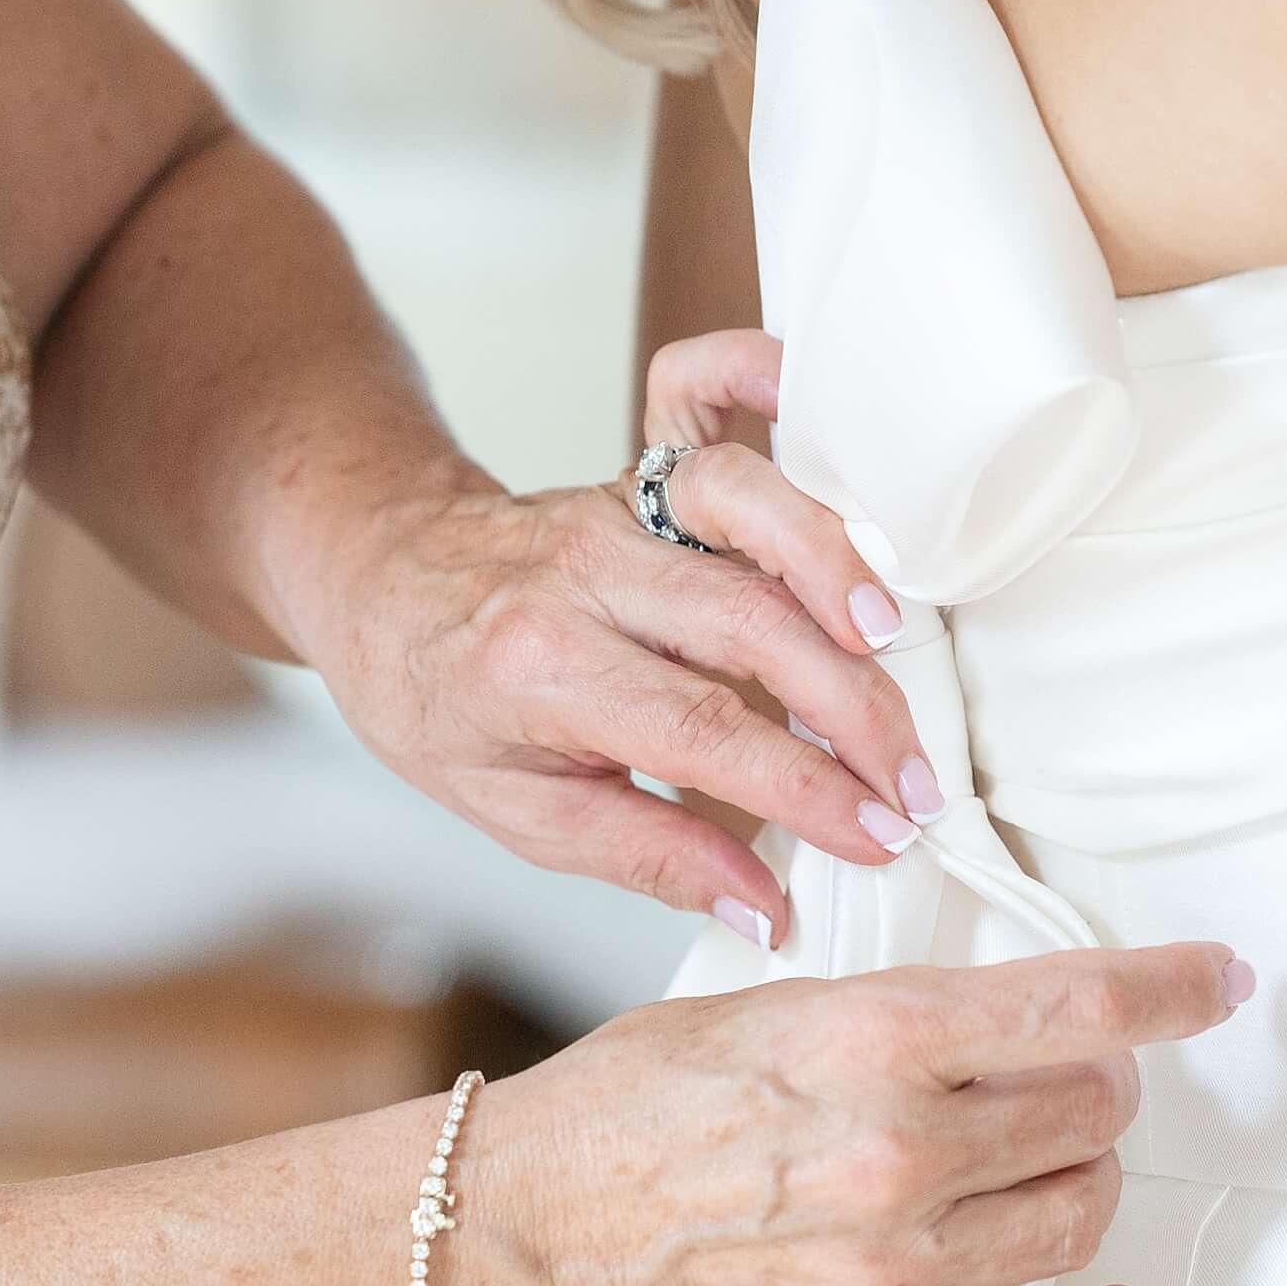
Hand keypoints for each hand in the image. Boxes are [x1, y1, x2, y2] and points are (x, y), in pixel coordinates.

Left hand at [335, 352, 946, 927]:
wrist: (371, 574)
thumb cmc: (434, 697)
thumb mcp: (516, 811)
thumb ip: (650, 856)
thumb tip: (766, 906)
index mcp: (542, 672)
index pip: (704, 732)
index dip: (806, 788)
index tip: (877, 833)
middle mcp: (582, 576)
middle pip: (748, 625)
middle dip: (853, 709)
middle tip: (915, 780)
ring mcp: (611, 510)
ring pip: (746, 509)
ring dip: (836, 569)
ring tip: (893, 643)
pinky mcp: (634, 469)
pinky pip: (701, 400)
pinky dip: (759, 379)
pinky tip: (812, 401)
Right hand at [465, 940, 1249, 1285]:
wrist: (529, 1218)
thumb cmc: (633, 1100)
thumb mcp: (773, 1001)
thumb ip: (904, 1011)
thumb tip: (1022, 1013)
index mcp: (877, 1041)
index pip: (1083, 1007)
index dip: (1177, 988)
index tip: (1219, 980)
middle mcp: (903, 1154)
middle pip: (1094, 1111)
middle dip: (1098, 1084)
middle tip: (1061, 1077)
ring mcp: (895, 1268)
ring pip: (1078, 1217)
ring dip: (1085, 1180)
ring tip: (1046, 1164)